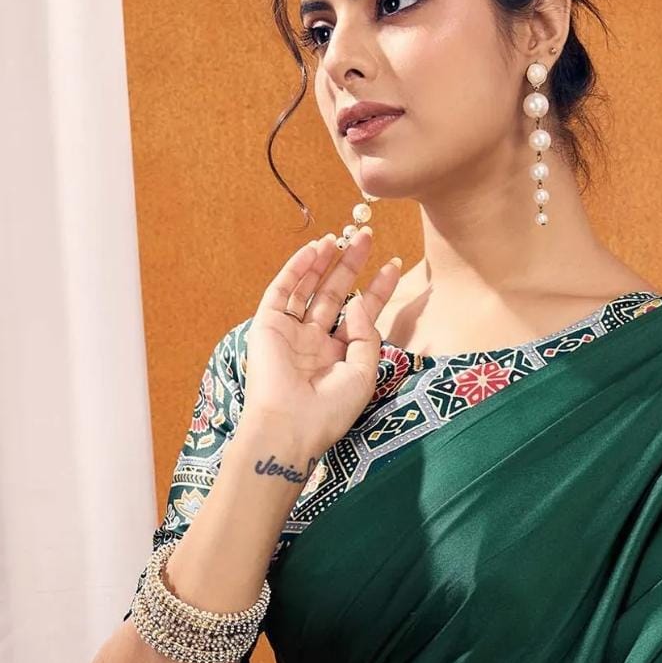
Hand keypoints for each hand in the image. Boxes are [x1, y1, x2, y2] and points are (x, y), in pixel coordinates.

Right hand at [243, 226, 401, 456]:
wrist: (291, 426)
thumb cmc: (329, 410)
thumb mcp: (363, 373)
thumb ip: (365, 335)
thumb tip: (358, 301)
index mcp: (338, 356)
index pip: (360, 314)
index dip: (377, 289)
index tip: (393, 264)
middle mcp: (314, 342)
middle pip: (335, 294)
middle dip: (351, 265)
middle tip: (367, 236)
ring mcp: (290, 332)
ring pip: (309, 288)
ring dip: (324, 262)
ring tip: (340, 237)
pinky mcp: (268, 326)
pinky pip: (283, 291)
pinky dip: (297, 269)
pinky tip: (315, 250)